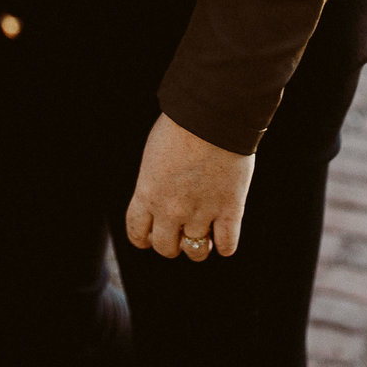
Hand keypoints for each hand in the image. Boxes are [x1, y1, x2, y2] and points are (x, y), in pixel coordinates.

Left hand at [125, 113, 254, 261]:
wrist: (212, 115)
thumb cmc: (182, 125)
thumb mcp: (154, 155)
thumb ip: (155, 182)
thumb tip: (161, 197)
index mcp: (147, 194)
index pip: (137, 233)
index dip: (145, 238)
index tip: (152, 235)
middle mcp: (171, 210)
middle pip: (166, 248)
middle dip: (172, 243)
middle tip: (181, 231)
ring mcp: (201, 213)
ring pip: (196, 252)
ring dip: (199, 246)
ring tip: (205, 233)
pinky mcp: (229, 210)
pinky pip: (227, 245)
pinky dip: (226, 244)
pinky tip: (225, 232)